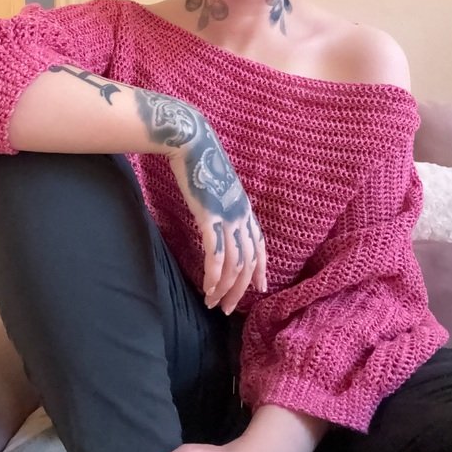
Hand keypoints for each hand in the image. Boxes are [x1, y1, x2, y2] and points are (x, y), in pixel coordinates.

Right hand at [167, 117, 266, 312]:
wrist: (191, 142)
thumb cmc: (200, 160)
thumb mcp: (218, 184)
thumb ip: (222, 201)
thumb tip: (216, 214)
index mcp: (245, 207)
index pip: (259, 245)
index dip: (260, 268)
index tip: (260, 288)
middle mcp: (241, 215)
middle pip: (248, 261)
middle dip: (239, 289)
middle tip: (229, 309)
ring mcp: (227, 217)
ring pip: (234, 264)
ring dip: (225, 288)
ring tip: (214, 304)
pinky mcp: (209, 218)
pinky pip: (216, 255)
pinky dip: (214, 276)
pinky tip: (208, 288)